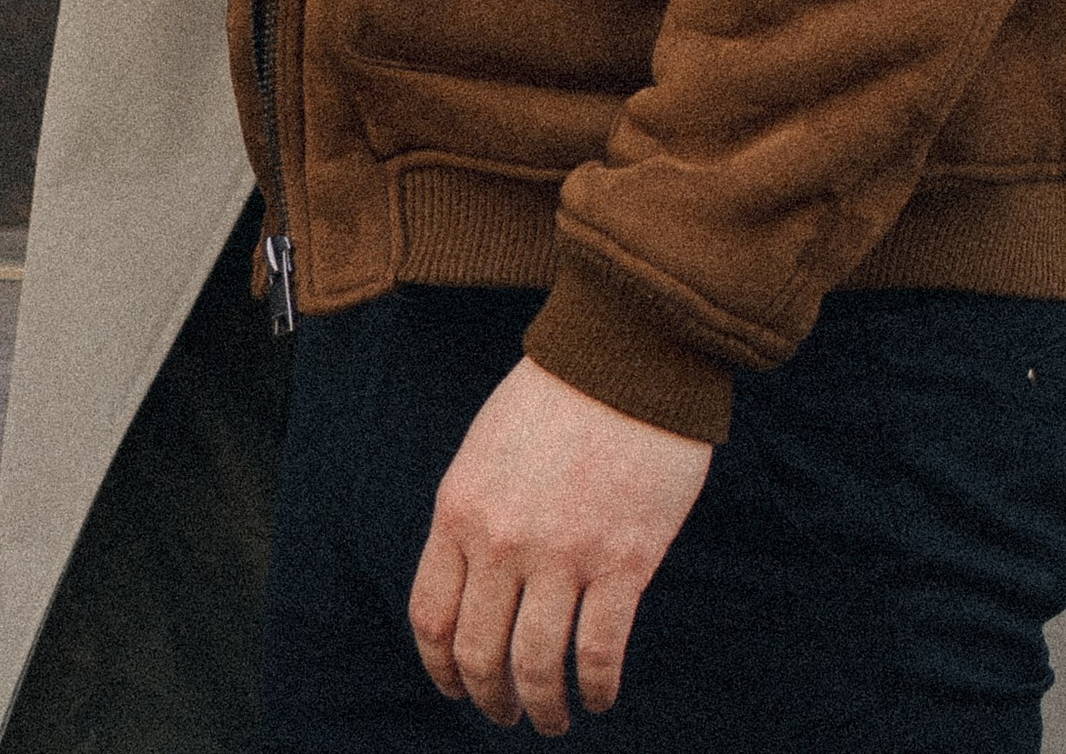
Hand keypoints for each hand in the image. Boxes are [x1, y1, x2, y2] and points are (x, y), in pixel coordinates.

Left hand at [410, 355, 710, 732]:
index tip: (458, 686)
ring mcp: (564, 555)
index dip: (442, 668)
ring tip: (553, 719)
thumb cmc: (562, 388)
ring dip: (543, 708)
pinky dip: (597, 688)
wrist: (632, 349)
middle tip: (508, 713)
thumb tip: (472, 579)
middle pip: (480, 656)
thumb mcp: (487, 445)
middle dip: (490, 699)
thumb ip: (473, 513)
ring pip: (537, 667)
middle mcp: (502, 542)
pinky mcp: (624, 561)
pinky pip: (598, 652)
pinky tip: (602, 696)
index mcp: (461, 511)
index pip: (432, 618)